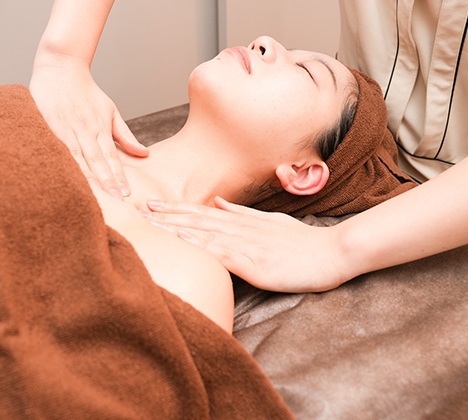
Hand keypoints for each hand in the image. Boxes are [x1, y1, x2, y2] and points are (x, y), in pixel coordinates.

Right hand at [29, 56, 147, 198]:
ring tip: (93, 195)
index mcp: (99, 128)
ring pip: (76, 157)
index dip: (117, 176)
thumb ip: (125, 135)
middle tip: (115, 200)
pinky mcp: (46, 126)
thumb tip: (144, 154)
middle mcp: (83, 130)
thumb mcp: (110, 111)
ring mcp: (63, 129)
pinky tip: (62, 179)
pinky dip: (59, 164)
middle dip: (105, 181)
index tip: (125, 193)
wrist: (60, 68)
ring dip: (85, 176)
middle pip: (95, 160)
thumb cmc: (85, 92)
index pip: (111, 157)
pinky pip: (54, 150)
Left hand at [145, 197, 347, 292]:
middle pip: (196, 222)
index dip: (174, 209)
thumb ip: (242, 213)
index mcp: (241, 223)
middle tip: (136, 210)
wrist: (331, 252)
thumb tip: (218, 202)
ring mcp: (247, 246)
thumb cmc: (301, 242)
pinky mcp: (256, 264)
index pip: (201, 214)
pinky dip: (202, 248)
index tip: (150, 205)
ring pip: (205, 234)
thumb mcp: (270, 222)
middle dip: (165, 217)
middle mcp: (239, 231)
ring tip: (150, 223)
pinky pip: (224, 255)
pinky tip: (183, 243)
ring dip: (175, 228)